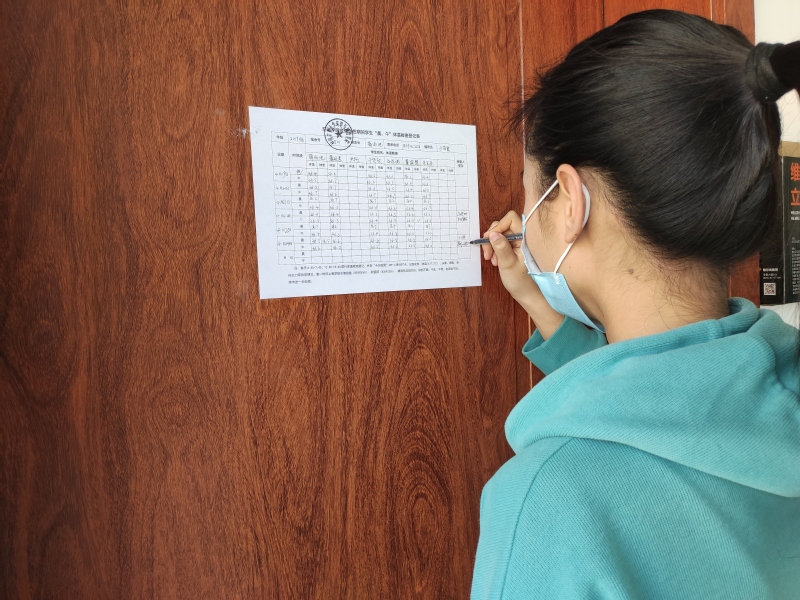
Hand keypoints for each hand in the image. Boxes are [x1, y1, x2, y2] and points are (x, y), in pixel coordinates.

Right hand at [483, 211, 563, 337]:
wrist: (528, 294)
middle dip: (492, 238)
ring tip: (492, 260)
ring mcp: (518, 243)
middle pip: (503, 226)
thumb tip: (492, 234)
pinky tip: (496, 261)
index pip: (511, 219)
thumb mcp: (508, 264)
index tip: (489, 239)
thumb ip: (501, 248)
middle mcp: (522, 237)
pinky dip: (495, 250)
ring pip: (500, 234)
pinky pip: (501, 243)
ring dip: (492, 245)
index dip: (498, 226)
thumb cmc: (522, 281)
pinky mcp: (514, 248)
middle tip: (487, 254)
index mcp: (526, 238)